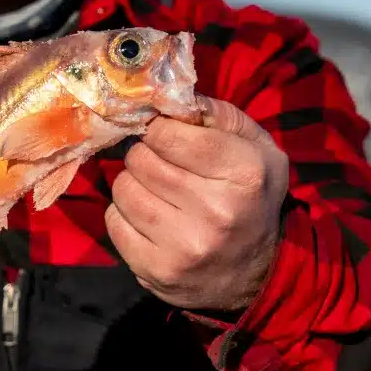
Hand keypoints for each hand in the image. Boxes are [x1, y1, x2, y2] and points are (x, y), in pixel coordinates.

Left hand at [106, 96, 289, 313]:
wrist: (256, 275)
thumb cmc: (251, 197)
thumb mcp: (256, 148)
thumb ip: (217, 115)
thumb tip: (168, 95)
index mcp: (243, 174)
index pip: (168, 134)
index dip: (157, 129)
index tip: (163, 135)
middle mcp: (215, 213)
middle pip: (141, 159)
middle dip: (145, 154)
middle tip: (160, 162)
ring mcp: (184, 247)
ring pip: (123, 188)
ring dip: (133, 183)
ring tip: (155, 190)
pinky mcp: (156, 272)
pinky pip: (113, 222)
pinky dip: (124, 214)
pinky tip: (149, 218)